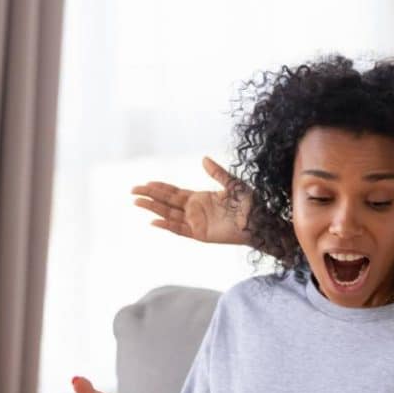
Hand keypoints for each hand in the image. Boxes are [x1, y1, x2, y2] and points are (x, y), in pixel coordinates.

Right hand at [132, 156, 251, 244]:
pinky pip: (180, 229)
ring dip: (153, 209)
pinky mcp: (200, 234)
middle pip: (167, 202)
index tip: (145, 182)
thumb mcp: (233, 184)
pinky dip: (167, 226)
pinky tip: (154, 221)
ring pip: (169, 215)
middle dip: (150, 196)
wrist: (260, 221)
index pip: (174, 192)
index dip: (160, 188)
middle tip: (133, 191)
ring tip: (137, 202)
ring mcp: (196, 222)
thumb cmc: (250, 203)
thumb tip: (203, 158)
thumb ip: (217, 173)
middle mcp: (195, 210)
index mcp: (200, 198)